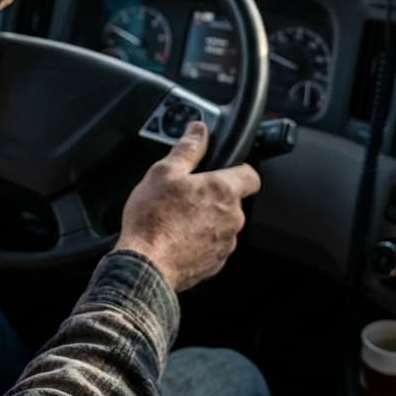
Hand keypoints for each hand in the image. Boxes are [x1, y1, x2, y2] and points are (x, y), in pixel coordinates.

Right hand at [114, 122, 260, 292]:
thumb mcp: (164, 172)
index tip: (222, 169)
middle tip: (185, 194)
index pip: (250, 175)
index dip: (238, 169)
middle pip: (232, 200)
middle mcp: (232, 218)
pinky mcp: (214, 264)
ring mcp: (225, 244)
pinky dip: (198, 240)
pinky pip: (212, 246)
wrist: (145, 265)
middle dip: (213, 196)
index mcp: (223, 191)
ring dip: (206, 219)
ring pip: (222, 224)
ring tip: (176, 217)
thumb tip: (198, 130)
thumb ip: (187, 148)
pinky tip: (176, 237)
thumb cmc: (153, 218)